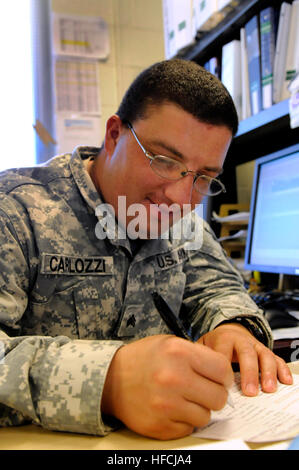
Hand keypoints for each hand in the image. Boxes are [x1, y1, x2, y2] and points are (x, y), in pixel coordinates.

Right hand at [101, 335, 232, 439]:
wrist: (110, 378)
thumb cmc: (143, 359)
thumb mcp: (169, 343)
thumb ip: (198, 355)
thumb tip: (224, 374)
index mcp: (179, 353)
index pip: (222, 370)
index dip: (223, 375)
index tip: (217, 378)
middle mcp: (174, 378)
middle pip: (219, 397)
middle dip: (213, 394)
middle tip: (202, 390)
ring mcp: (166, 405)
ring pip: (205, 416)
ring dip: (198, 409)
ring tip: (183, 398)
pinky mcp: (159, 426)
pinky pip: (188, 428)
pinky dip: (183, 420)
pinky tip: (171, 408)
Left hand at [197, 323, 292, 395]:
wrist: (228, 332)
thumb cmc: (214, 345)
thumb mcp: (202, 348)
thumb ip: (199, 360)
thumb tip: (197, 379)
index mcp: (223, 338)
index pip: (223, 352)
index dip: (224, 369)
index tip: (223, 386)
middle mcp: (242, 340)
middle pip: (247, 353)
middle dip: (249, 373)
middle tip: (249, 392)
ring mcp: (256, 346)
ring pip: (264, 355)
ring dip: (268, 373)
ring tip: (268, 389)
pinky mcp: (266, 352)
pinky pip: (277, 359)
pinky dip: (282, 369)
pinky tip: (285, 381)